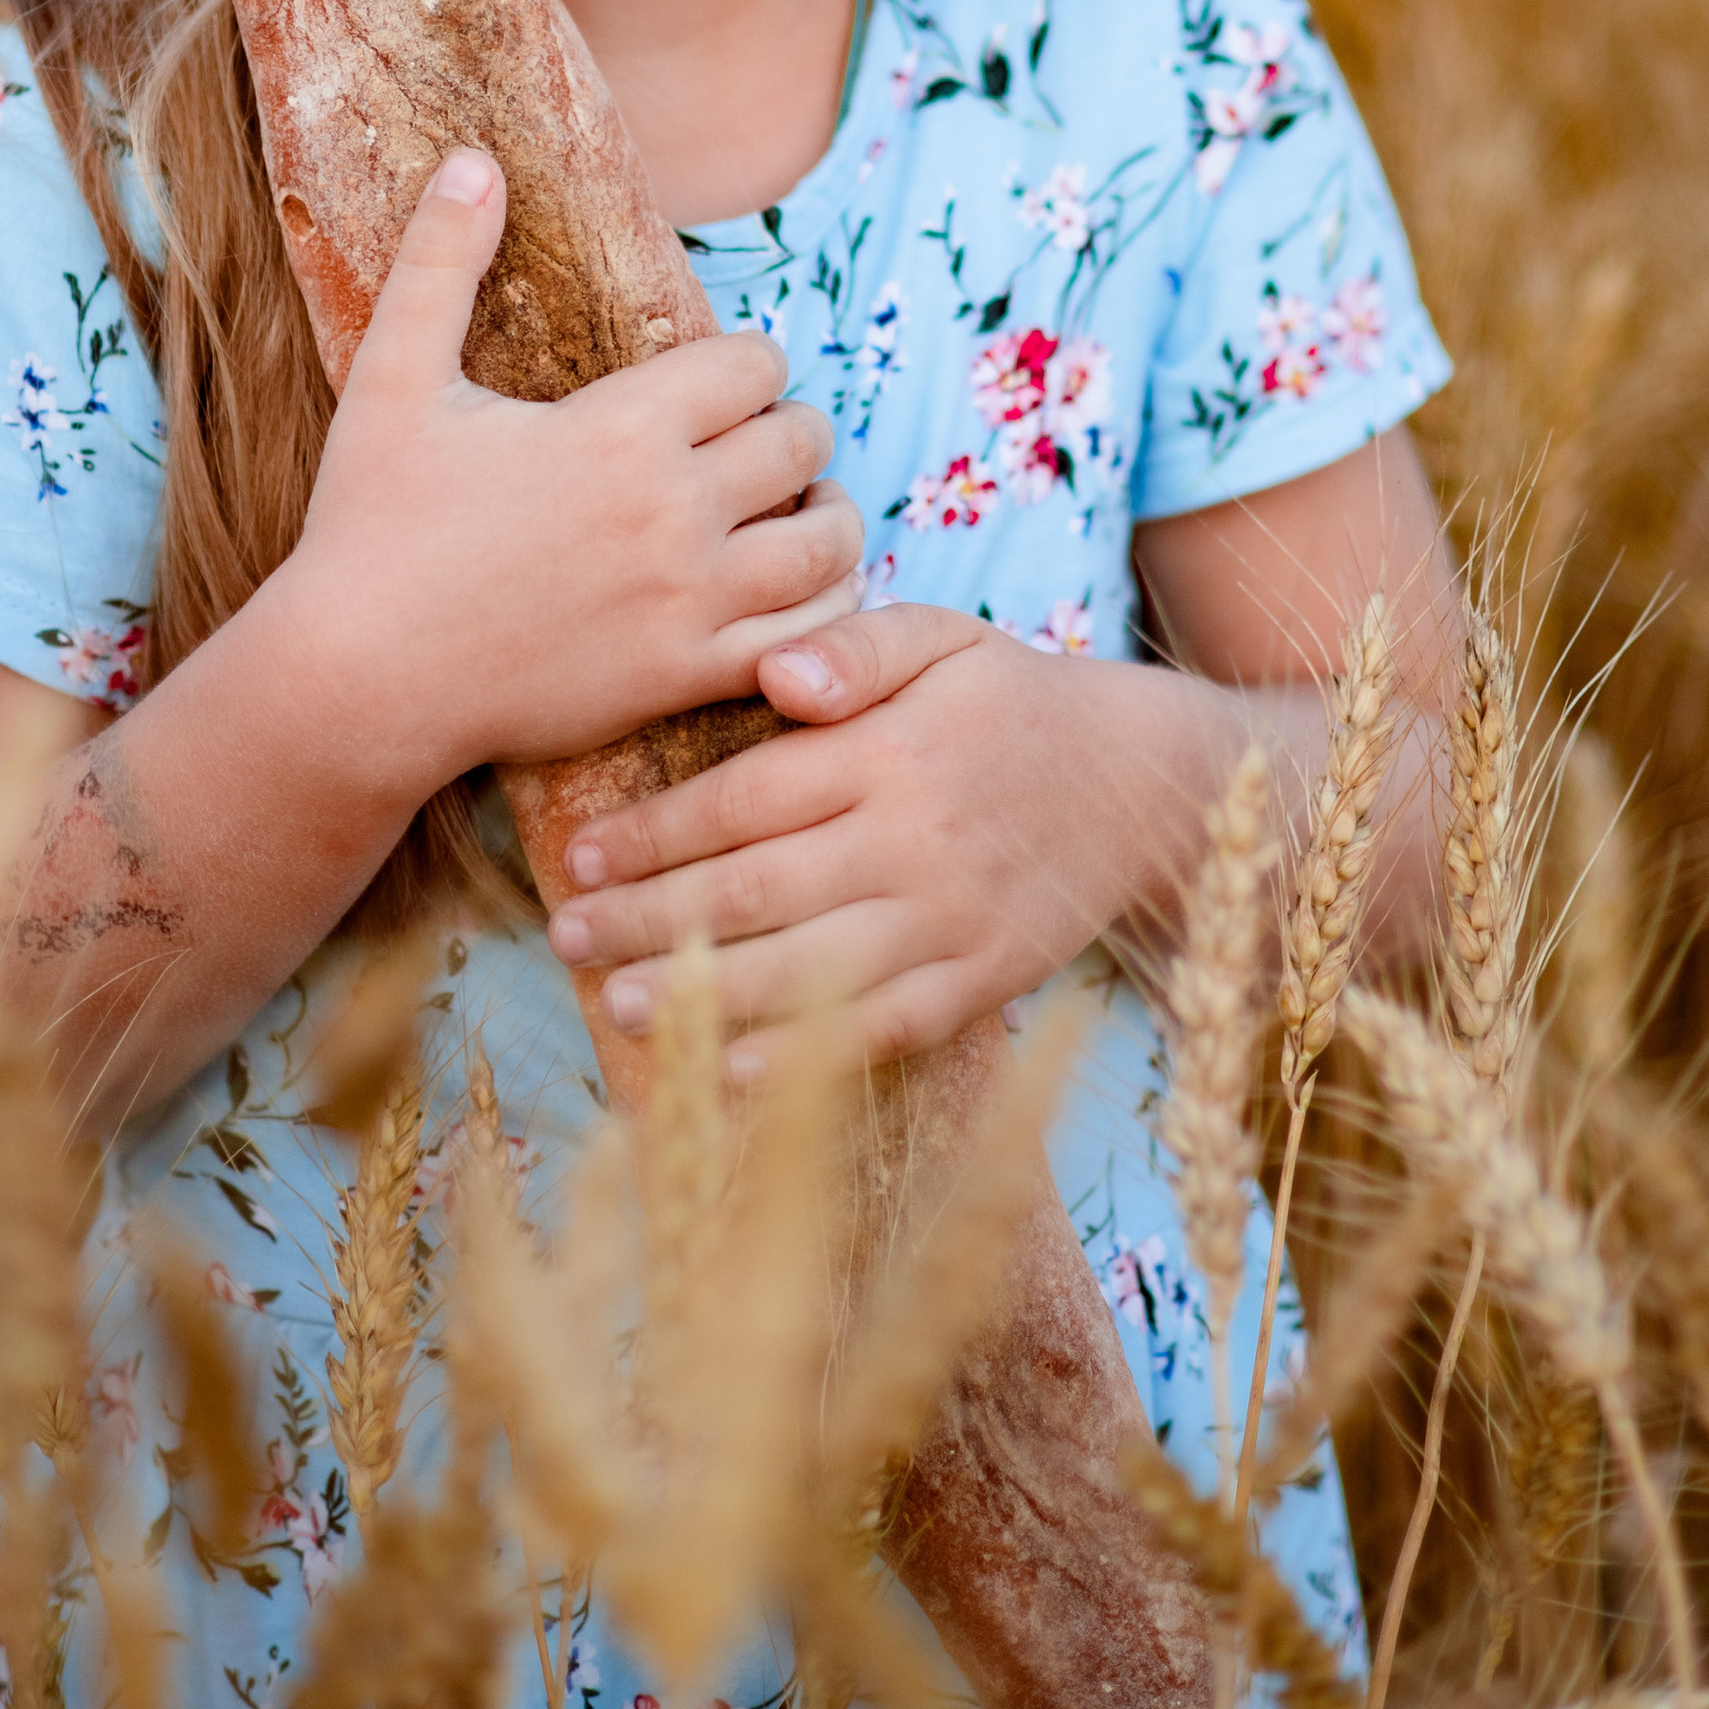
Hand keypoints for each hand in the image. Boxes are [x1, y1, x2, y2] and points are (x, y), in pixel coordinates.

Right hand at [284, 149, 864, 799]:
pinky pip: (807, 635)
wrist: (354, 683)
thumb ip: (439, 262)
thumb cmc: (369, 526)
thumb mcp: (393, 379)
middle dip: (789, 428)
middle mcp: (671, 509)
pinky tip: (797, 590)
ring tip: (801, 507)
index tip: (725, 378)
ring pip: (825, 540)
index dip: (749, 361)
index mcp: (619, 427)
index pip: (754, 364)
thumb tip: (472, 158)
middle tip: (763, 439)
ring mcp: (687, 600)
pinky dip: (825, 606)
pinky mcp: (684, 675)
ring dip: (825, 513)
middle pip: (801, 439)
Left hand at [543, 603, 1204, 1069]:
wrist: (1141, 784)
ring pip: (805, 969)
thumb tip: (776, 670)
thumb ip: (858, 646)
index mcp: (887, 752)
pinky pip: (879, 1029)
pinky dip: (802, 1055)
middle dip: (649, 918)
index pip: (744, 799)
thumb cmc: (1013, 701)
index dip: (656, 833)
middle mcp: (912, 840)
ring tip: (619, 1005)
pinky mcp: (981, 979)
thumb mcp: (944, 637)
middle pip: (755, 890)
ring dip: (703, 995)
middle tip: (567, 936)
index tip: (584, 857)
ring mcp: (948, 919)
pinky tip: (731, 1071)